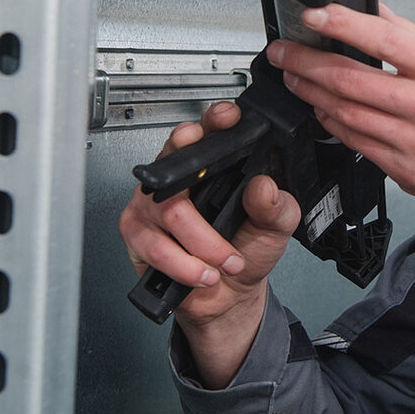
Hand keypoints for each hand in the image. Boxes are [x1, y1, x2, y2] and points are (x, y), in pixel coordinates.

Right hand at [118, 100, 300, 385]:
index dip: (213, 121)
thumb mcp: (275, 227)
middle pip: (175, 161)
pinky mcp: (138, 234)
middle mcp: (178, 178)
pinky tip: (203, 273)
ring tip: (227, 262)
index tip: (226, 118)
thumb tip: (264, 186)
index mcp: (211, 164)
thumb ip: (276, 206)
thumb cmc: (246, 251)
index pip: (207, 131)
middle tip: (219, 207)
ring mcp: (153, 204)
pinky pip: (155, 245)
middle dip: (196, 181)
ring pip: (169, 212)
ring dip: (203, 244)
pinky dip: (183, 264)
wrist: (228, 295)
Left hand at [265, 4, 414, 275]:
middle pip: (355, 80)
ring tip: (295, 77)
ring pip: (348, 113)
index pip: (388, 39)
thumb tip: (380, 16)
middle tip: (284, 52)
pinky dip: (334, 123)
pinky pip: (358, 143)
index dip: (344, 24)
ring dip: (313, 93)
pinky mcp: (408, 174)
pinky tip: (322, 110)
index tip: (314, 15)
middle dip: (308, 62)